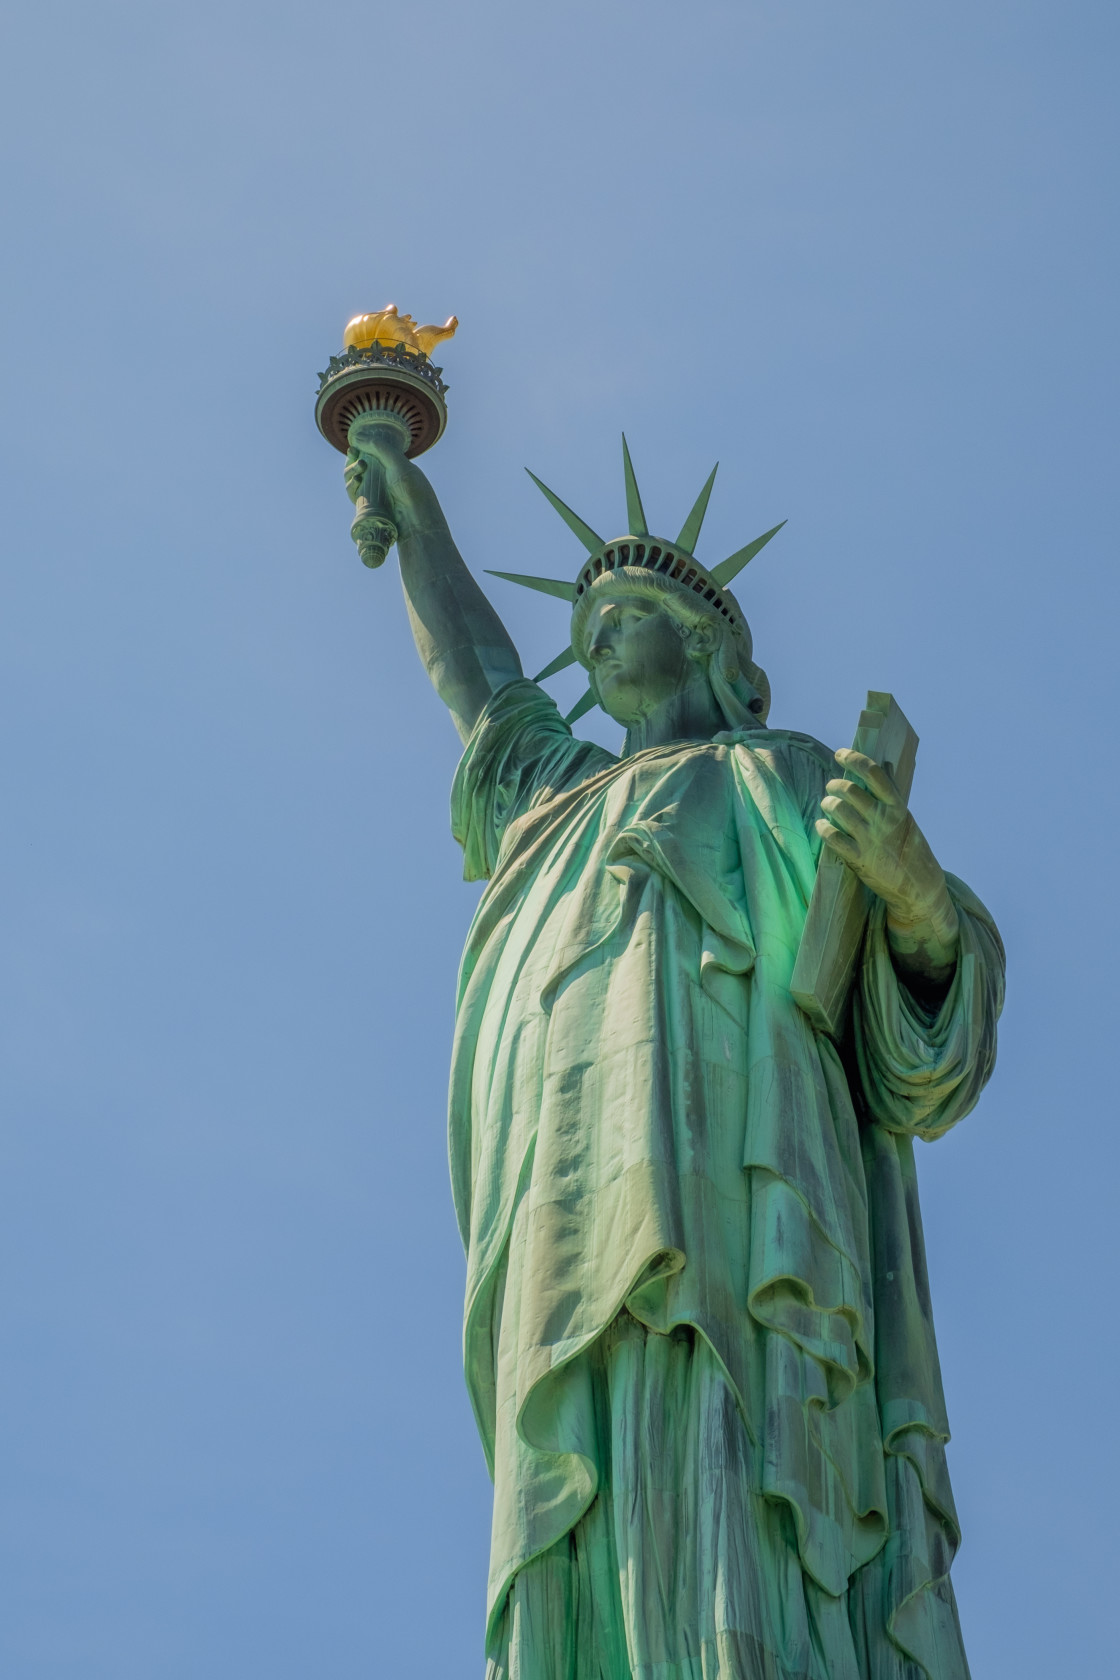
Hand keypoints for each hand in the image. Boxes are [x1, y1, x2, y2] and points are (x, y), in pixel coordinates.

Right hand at [343, 423, 425, 522]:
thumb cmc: (411, 488)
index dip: (357, 451)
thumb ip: (378, 446)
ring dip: (350, 472)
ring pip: (351, 480)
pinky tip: (356, 482)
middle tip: (360, 463)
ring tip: (359, 473)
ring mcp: (373, 493)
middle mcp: (379, 479)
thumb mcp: (397, 462)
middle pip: (356, 467)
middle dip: (352, 462)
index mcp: (388, 466)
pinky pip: (353, 494)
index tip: (353, 449)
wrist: (415, 517)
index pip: (367, 455)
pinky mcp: (367, 507)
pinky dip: (350, 486)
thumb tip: (356, 437)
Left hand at [816, 749, 958, 988]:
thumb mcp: (906, 820)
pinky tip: (822, 826)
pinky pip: (832, 837)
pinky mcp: (858, 859)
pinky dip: (823, 828)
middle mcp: (883, 820)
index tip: (840, 753)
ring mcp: (870, 840)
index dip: (854, 759)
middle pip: (850, 790)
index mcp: (898, 807)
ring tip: (828, 805)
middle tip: (831, 787)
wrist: (919, 888)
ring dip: (828, 804)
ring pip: (838, 810)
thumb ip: (891, 796)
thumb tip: (883, 766)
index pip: (874, 773)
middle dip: (835, 785)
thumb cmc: (911, 850)